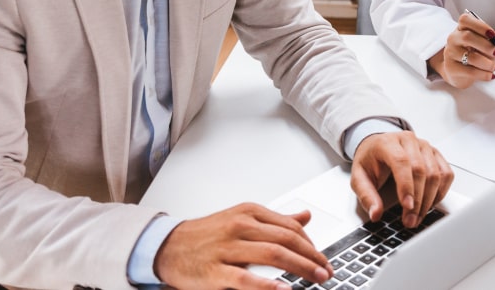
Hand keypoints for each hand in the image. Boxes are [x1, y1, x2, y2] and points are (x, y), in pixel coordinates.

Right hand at [153, 203, 331, 289]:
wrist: (167, 246)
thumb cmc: (206, 235)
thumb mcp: (241, 219)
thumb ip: (275, 220)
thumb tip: (306, 215)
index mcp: (249, 212)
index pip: (290, 226)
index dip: (312, 243)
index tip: (322, 258)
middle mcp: (240, 226)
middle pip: (287, 239)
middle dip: (312, 256)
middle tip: (326, 270)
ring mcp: (227, 248)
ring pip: (273, 254)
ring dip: (300, 267)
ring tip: (316, 278)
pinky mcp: (215, 271)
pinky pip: (246, 279)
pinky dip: (267, 286)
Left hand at [351, 131, 454, 228]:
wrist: (378, 146)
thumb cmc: (370, 160)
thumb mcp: (359, 177)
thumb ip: (366, 195)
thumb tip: (375, 213)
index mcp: (387, 143)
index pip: (401, 161)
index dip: (406, 185)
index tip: (406, 207)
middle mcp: (409, 141)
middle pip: (421, 170)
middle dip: (418, 200)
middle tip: (410, 220)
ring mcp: (424, 146)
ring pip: (436, 174)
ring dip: (429, 200)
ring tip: (418, 216)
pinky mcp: (435, 154)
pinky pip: (446, 174)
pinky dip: (440, 192)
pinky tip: (429, 203)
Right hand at [426, 12, 494, 87]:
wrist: (459, 72)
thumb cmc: (473, 54)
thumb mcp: (486, 45)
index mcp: (462, 28)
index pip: (466, 20)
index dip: (480, 26)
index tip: (492, 34)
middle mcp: (453, 38)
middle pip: (467, 37)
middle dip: (486, 46)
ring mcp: (450, 53)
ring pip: (471, 57)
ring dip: (487, 63)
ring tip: (493, 66)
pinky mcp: (451, 68)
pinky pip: (470, 71)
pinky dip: (484, 74)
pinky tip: (489, 74)